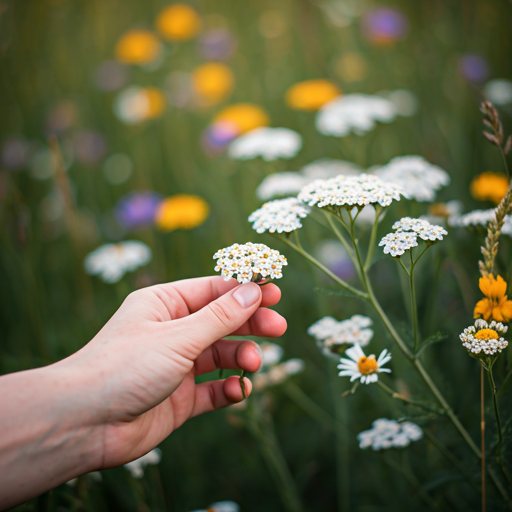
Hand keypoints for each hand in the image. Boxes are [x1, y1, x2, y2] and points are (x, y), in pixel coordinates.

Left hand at [66, 276, 285, 469]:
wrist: (85, 423)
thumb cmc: (125, 367)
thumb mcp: (178, 336)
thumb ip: (219, 316)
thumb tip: (253, 290)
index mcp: (164, 305)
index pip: (212, 291)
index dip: (244, 290)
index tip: (274, 293)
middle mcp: (171, 332)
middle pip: (221, 322)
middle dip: (249, 324)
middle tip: (278, 328)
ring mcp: (176, 365)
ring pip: (220, 356)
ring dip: (241, 357)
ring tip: (253, 363)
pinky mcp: (179, 398)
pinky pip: (212, 390)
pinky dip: (228, 390)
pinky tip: (238, 392)